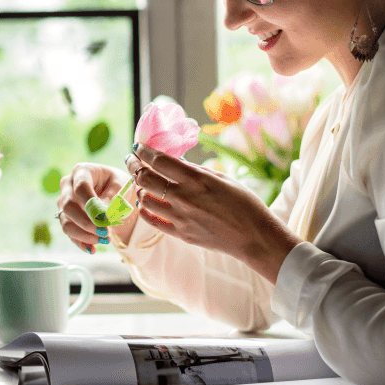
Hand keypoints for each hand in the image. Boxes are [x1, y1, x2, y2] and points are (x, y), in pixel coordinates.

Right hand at [56, 163, 135, 253]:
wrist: (113, 191)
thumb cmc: (117, 184)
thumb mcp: (120, 186)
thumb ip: (111, 198)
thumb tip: (103, 215)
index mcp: (82, 171)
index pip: (81, 186)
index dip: (91, 204)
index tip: (105, 218)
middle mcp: (68, 185)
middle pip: (68, 206)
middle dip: (87, 222)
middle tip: (105, 232)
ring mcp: (64, 202)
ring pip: (66, 222)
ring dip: (85, 235)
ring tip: (105, 240)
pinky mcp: (66, 217)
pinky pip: (69, 233)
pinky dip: (81, 242)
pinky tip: (93, 249)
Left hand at [126, 143, 301, 282]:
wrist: (254, 237)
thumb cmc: (244, 204)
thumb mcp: (222, 178)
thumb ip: (196, 171)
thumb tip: (176, 162)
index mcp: (197, 180)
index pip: (159, 161)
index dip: (143, 151)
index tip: (137, 146)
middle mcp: (184, 198)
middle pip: (144, 179)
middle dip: (133, 166)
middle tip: (130, 160)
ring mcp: (180, 218)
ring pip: (144, 199)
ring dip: (138, 188)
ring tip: (140, 181)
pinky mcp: (180, 234)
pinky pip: (151, 220)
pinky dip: (144, 209)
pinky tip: (145, 202)